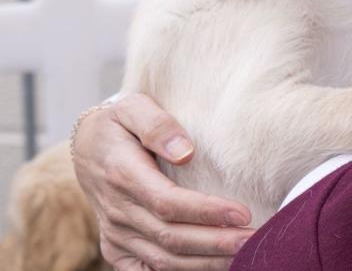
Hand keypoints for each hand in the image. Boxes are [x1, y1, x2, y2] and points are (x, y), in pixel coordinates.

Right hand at [72, 92, 254, 269]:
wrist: (85, 146)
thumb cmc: (118, 121)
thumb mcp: (133, 107)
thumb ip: (158, 125)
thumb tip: (186, 152)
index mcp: (123, 175)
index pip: (168, 203)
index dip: (206, 212)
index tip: (241, 214)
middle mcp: (118, 211)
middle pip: (171, 238)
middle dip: (215, 243)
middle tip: (254, 240)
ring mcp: (115, 233)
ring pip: (162, 260)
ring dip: (204, 262)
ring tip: (243, 255)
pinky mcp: (116, 246)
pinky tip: (208, 268)